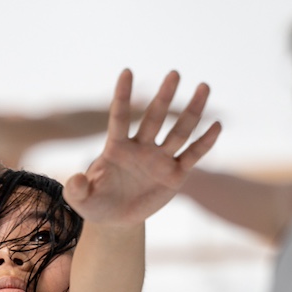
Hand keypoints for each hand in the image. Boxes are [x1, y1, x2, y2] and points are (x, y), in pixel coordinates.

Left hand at [63, 70, 220, 225]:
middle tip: (174, 73)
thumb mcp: (81, 200)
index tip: (126, 72)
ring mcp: (159, 159)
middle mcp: (140, 148)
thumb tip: (75, 179)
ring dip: (191, 110)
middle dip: (164, 97)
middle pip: (154, 118)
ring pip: (178, 132)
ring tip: (203, 86)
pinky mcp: (174, 175)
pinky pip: (192, 156)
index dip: (122, 97)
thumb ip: (76, 190)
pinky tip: (216, 125)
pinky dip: (204, 142)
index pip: (119, 118)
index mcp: (116, 148)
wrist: (116, 218)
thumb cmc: (96, 202)